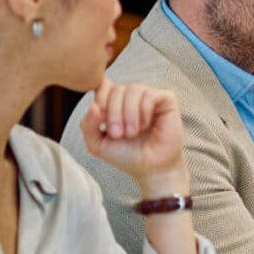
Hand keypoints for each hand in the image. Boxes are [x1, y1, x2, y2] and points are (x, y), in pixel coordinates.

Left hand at [79, 80, 189, 194]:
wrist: (151, 168)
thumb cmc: (127, 156)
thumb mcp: (98, 144)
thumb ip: (87, 125)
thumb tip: (92, 106)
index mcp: (114, 102)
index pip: (102, 85)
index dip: (100, 100)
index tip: (102, 121)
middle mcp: (130, 96)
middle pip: (116, 89)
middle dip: (114, 113)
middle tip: (118, 134)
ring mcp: (148, 96)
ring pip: (133, 89)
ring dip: (129, 113)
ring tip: (132, 133)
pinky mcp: (166, 100)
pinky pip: (150, 95)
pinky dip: (144, 111)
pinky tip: (146, 125)